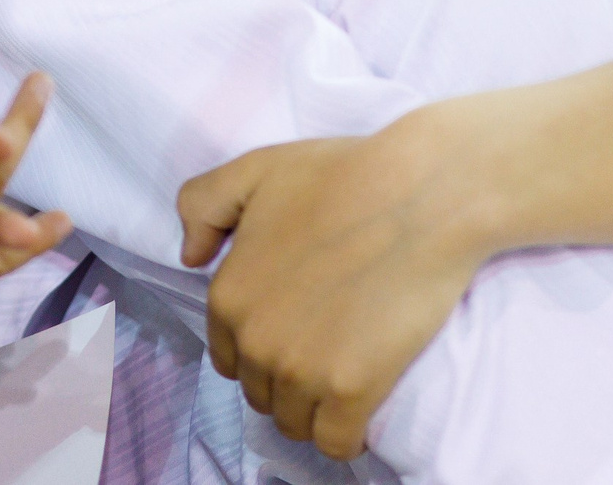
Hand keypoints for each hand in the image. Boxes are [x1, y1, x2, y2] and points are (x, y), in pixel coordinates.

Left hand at [176, 122, 484, 460]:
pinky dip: (347, 435)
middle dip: (286, 379)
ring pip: (295, 423)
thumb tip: (189, 257)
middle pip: (261, 393)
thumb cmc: (344, 175)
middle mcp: (255, 341)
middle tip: (325, 349)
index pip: (228, 357)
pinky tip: (362, 411)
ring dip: (314, 409)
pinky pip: (336, 442)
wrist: (423, 194)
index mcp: (228, 297)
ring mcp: (302, 370)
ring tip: (343, 378)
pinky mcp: (351, 390)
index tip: (293, 331)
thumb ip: (203, 204)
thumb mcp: (256, 169)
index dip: (258, 348)